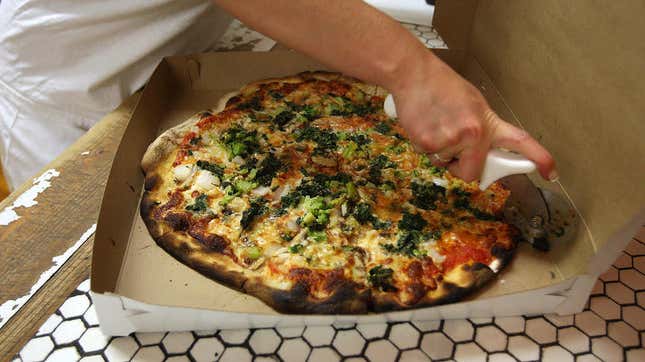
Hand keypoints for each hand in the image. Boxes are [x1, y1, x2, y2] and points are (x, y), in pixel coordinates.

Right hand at [388, 53, 556, 181]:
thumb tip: (482, 155)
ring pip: (447, 165)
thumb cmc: (442, 87)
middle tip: (456, 147)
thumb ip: (482, 131)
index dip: (540, 159)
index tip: (551, 173)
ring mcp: (450, 140)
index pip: (520, 142)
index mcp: (488, 123)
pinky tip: (425, 126)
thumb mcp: (474, 105)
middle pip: (472, 173)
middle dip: (463, 166)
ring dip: (442, 153)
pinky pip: (429, 158)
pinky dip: (426, 147)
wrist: (414, 75)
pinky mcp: (427, 144)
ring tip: (437, 125)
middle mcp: (473, 134)